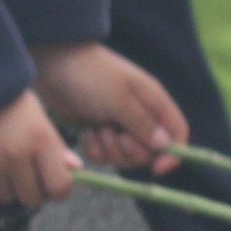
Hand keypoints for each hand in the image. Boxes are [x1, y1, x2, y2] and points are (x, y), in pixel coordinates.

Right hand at [0, 88, 77, 208]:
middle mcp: (16, 156)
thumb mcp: (37, 116)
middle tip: (25, 173)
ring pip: (7, 197)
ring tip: (0, 161)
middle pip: (32, 199)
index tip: (53, 185)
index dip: (59, 191)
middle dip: (32, 189)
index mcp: (40, 140)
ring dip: (7, 185)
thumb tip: (75, 169)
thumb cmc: (6, 100)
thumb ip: (56, 146)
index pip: (59, 187)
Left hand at [31, 41, 188, 171]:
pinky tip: (85, 132)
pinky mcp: (98, 129)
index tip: (156, 167)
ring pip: (125, 155)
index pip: (177, 132)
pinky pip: (104, 154)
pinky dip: (95, 149)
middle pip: (150, 151)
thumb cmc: (91, 75)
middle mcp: (139, 113)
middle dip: (130, 151)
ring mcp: (118, 122)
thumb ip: (143, 123)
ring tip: (96, 129)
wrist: (53, 63)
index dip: (172, 153)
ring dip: (110, 150)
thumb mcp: (119, 99)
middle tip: (114, 135)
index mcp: (153, 101)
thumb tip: (166, 145)